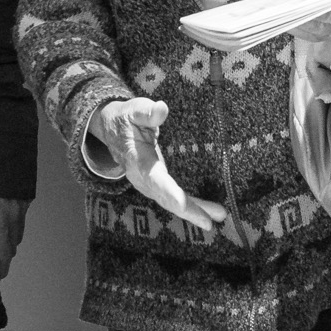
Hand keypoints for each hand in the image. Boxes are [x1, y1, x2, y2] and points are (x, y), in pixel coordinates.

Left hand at [0, 196, 27, 278]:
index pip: (4, 252)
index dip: (2, 266)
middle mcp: (15, 215)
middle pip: (13, 244)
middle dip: (4, 253)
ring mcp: (22, 205)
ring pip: (19, 231)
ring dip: (9, 237)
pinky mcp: (25, 196)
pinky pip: (21, 216)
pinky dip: (13, 221)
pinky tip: (0, 214)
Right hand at [89, 99, 228, 232]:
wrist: (113, 129)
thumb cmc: (127, 118)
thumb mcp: (133, 110)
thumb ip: (146, 112)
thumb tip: (161, 109)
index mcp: (137, 159)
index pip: (153, 178)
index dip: (168, 192)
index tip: (181, 203)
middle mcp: (142, 177)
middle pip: (165, 197)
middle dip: (187, 209)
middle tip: (209, 221)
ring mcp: (149, 184)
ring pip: (171, 202)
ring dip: (194, 211)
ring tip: (217, 216)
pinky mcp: (157, 185)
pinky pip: (173, 199)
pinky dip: (191, 207)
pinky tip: (209, 213)